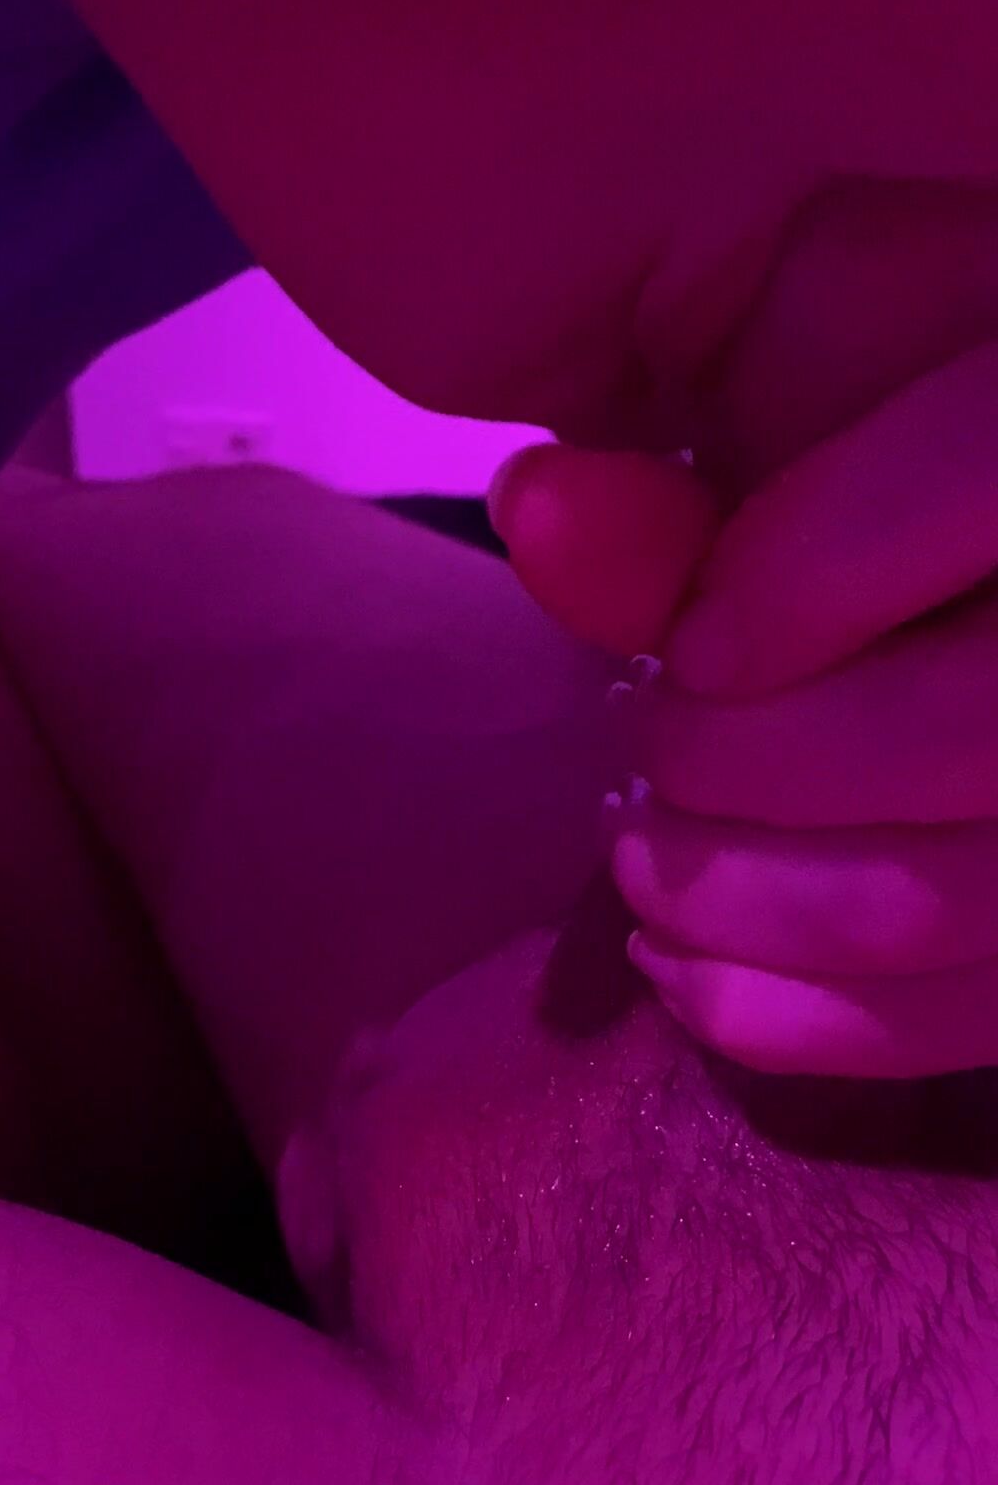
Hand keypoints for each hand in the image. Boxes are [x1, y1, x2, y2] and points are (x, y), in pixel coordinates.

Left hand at [490, 343, 997, 1077]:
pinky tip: (674, 961)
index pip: (989, 469)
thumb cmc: (891, 528)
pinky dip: (774, 1013)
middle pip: (960, 727)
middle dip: (738, 754)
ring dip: (728, 892)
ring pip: (930, 901)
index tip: (685, 635)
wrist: (953, 641)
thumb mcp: (819, 455)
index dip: (809, 567)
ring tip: (638, 848)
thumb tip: (533, 506)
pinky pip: (939, 1030)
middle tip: (640, 737)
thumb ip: (691, 480)